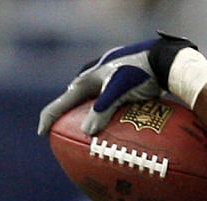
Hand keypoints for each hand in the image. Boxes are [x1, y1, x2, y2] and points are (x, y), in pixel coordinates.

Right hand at [37, 34, 200, 136]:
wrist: (163, 60)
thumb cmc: (141, 73)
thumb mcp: (119, 90)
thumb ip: (103, 109)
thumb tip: (87, 132)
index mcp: (86, 80)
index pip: (61, 102)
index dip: (49, 118)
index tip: (43, 134)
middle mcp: (93, 79)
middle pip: (73, 101)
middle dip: (66, 116)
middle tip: (62, 133)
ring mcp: (107, 81)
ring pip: (90, 103)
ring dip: (86, 117)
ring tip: (87, 135)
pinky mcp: (122, 85)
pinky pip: (108, 105)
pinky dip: (106, 117)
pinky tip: (114, 129)